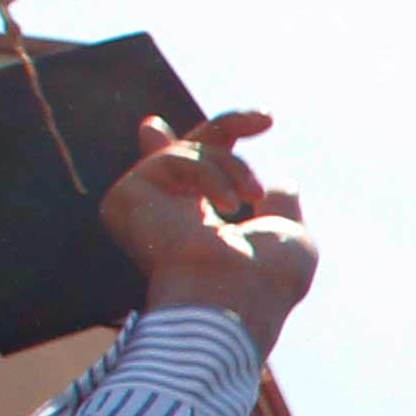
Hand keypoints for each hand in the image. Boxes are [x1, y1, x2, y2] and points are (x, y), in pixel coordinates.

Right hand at [100, 111, 317, 348]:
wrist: (232, 298)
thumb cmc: (265, 280)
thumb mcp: (288, 236)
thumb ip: (281, 205)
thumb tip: (282, 180)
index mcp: (199, 228)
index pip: (201, 175)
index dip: (219, 140)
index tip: (265, 120)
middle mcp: (166, 215)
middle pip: (188, 149)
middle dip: (228, 127)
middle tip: (268, 117)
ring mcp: (143, 205)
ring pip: (196, 152)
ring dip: (233, 169)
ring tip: (250, 198)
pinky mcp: (127, 197)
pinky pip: (178, 158)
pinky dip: (210, 174)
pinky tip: (226, 205)